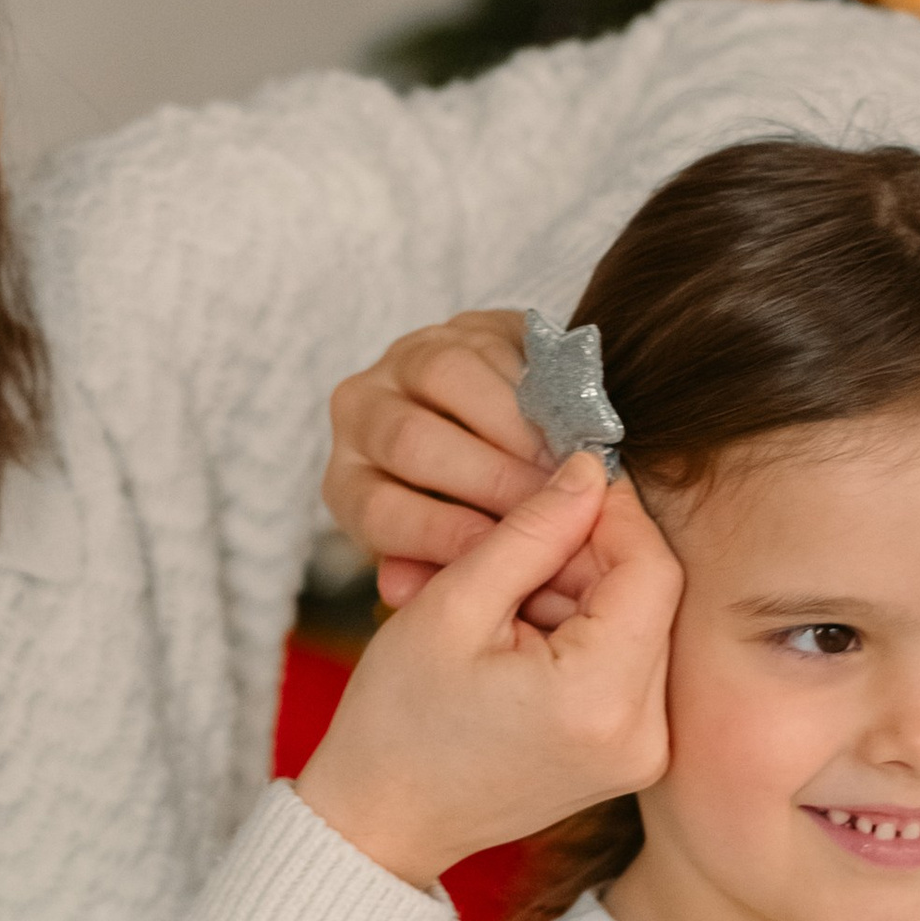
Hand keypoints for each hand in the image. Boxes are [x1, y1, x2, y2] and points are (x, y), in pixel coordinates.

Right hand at [294, 451, 679, 889]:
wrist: (382, 821)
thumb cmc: (398, 722)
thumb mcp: (452, 606)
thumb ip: (531, 531)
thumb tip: (589, 471)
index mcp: (599, 700)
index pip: (651, 567)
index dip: (615, 510)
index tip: (567, 480)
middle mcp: (642, 735)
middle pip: (652, 597)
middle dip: (591, 552)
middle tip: (520, 539)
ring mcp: (641, 751)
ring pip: (640, 625)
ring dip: (583, 591)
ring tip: (506, 595)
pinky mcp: (630, 756)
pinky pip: (628, 664)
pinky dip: (583, 631)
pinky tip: (523, 631)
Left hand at [328, 312, 597, 623]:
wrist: (502, 440)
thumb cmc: (476, 516)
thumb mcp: (449, 554)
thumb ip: (435, 573)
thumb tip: (402, 592)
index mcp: (348, 486)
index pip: (382, 512)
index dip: (447, 534)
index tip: (511, 554)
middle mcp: (358, 417)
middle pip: (412, 442)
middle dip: (490, 478)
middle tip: (550, 507)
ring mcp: (401, 363)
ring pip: (448, 379)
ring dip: (515, 427)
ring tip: (566, 463)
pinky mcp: (457, 328)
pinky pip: (490, 346)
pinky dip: (534, 386)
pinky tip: (571, 422)